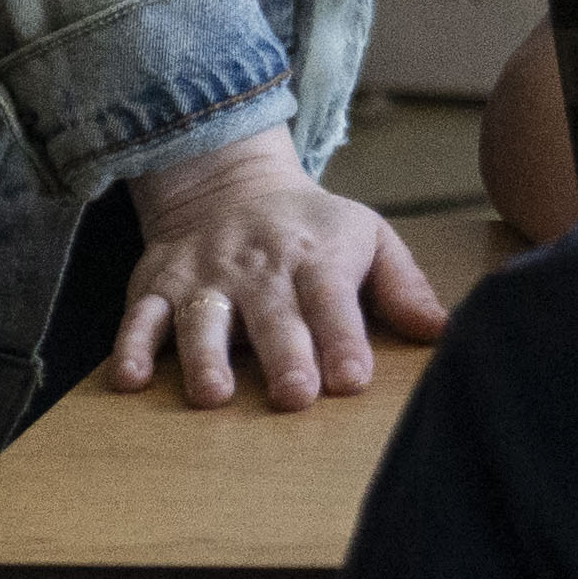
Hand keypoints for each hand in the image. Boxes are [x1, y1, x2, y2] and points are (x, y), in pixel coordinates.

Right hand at [108, 129, 446, 409]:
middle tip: (295, 395)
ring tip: (213, 396)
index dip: (343, 338)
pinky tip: (130, 380)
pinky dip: (131, 347)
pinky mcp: (157, 287)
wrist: (228, 181)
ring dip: (205, 357)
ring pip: (202, 319)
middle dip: (284, 355)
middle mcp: (259, 269)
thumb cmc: (312, 227)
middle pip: (272, 315)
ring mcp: (205, 279)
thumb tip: (447, 332)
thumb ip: (404, 287)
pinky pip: (139, 318)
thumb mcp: (368, 237)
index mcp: (316, 257)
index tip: (352, 380)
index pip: (332, 298)